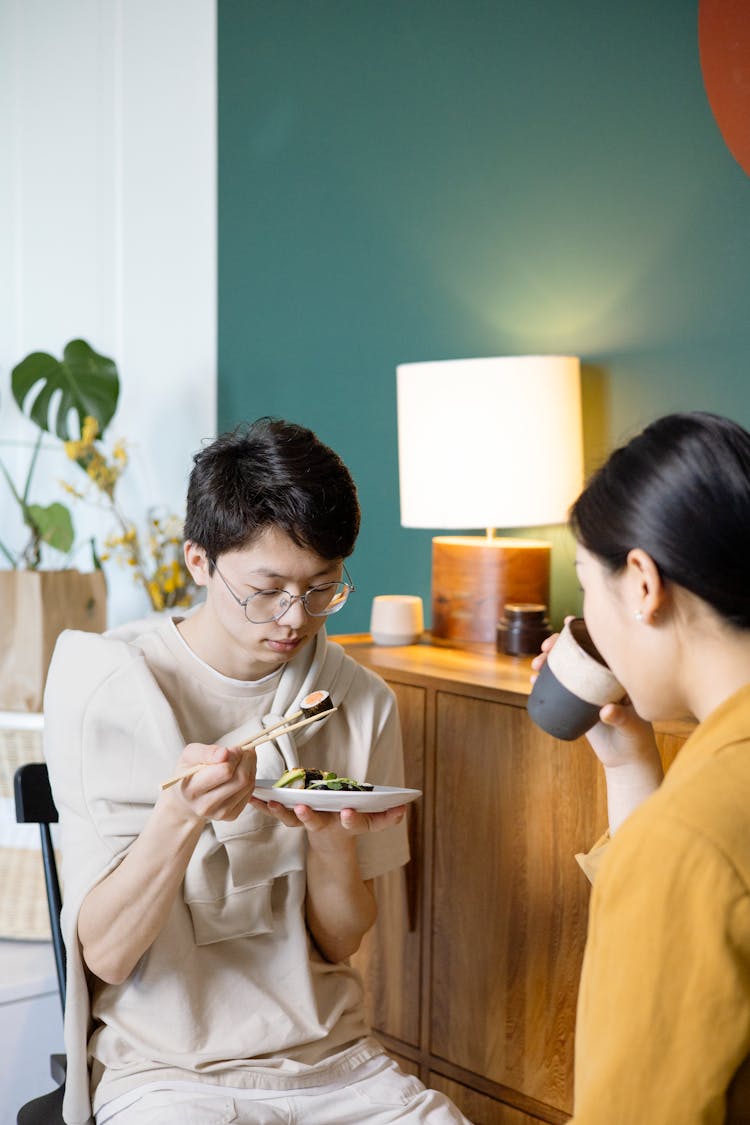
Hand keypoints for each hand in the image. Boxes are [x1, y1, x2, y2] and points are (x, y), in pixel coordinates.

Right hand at [165, 743, 256, 822]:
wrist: (186, 799)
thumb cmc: (189, 773)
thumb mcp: (189, 756)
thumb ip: (206, 752)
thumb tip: (224, 753)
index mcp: (192, 789)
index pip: (225, 771)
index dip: (234, 756)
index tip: (234, 748)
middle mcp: (205, 805)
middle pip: (240, 779)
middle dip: (246, 760)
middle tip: (244, 750)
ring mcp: (219, 813)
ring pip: (247, 785)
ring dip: (250, 767)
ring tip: (244, 758)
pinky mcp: (231, 816)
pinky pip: (249, 793)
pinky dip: (250, 778)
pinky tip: (242, 771)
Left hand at [250, 797, 405, 851]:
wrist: (330, 844)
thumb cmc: (351, 822)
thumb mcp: (372, 822)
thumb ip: (387, 817)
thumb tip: (405, 808)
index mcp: (348, 824)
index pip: (354, 823)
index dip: (352, 819)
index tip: (349, 813)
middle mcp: (327, 825)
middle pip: (316, 823)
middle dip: (310, 816)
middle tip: (302, 809)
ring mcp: (308, 823)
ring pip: (293, 820)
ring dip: (281, 812)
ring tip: (272, 802)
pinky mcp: (293, 818)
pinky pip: (277, 812)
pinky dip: (264, 805)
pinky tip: (252, 797)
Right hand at [530, 620, 658, 770]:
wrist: (626, 759)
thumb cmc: (636, 740)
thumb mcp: (632, 728)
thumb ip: (621, 718)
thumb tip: (606, 711)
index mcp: (617, 673)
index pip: (600, 644)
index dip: (583, 630)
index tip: (569, 622)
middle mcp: (601, 677)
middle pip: (577, 652)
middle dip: (558, 645)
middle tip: (545, 649)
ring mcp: (587, 689)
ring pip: (565, 668)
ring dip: (547, 662)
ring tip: (536, 665)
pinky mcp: (576, 703)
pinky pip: (558, 688)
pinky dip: (544, 682)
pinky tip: (533, 680)